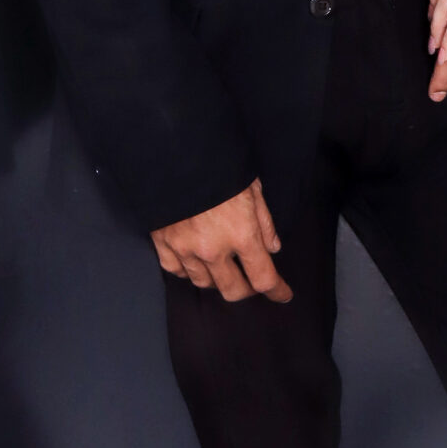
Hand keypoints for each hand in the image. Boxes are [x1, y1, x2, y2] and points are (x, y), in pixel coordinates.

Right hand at [151, 177, 292, 302]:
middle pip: (233, 290)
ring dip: (217, 280)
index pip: (264, 278)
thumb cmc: (219, 166)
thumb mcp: (253, 189)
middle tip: (252, 282)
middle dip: (247, 290)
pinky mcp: (163, 243)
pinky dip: (188, 270)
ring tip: (224, 268)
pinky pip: (177, 271)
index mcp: (241, 235)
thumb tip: (271, 248)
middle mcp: (213, 249)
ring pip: (204, 283)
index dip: (277, 290)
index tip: (283, 294)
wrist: (175, 153)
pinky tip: (196, 261)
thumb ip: (264, 222)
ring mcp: (185, 249)